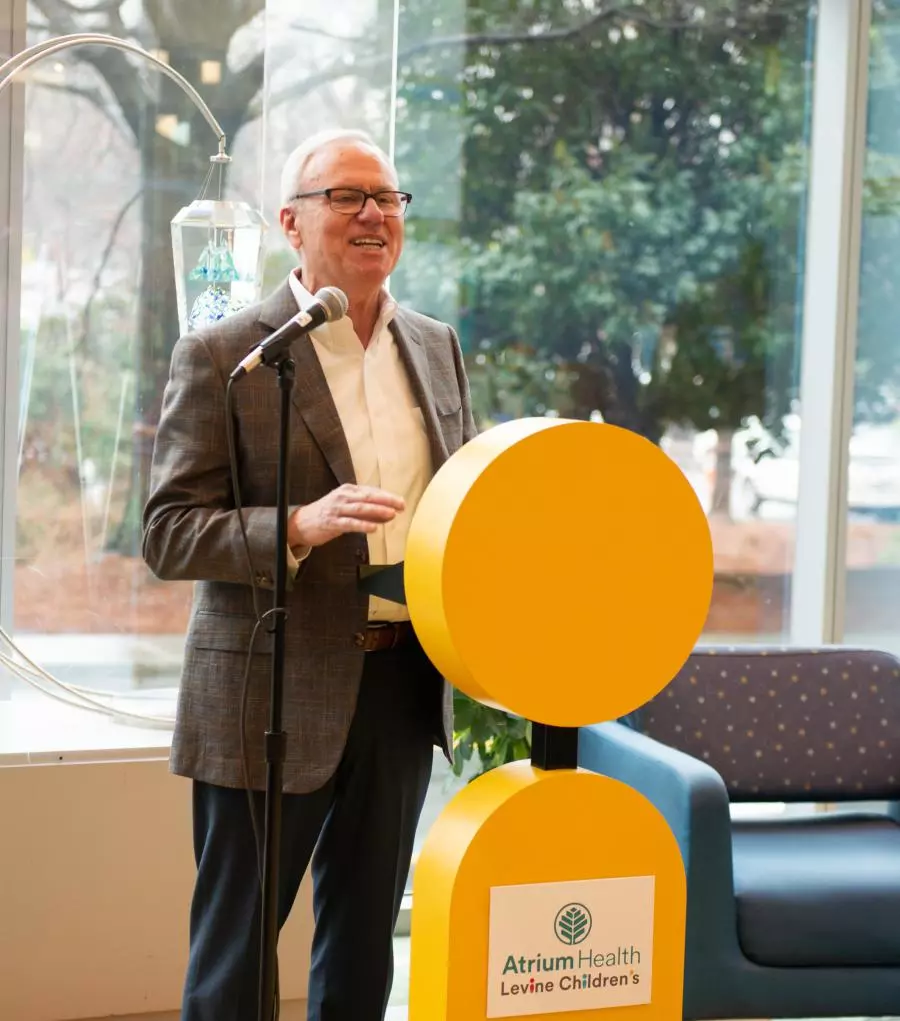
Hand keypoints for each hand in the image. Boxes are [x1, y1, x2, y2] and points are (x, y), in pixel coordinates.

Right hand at [287, 484, 404, 547]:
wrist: (301, 523)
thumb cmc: (327, 514)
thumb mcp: (347, 508)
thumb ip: (367, 511)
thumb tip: (389, 514)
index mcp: (348, 490)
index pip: (371, 491)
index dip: (387, 496)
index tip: (401, 502)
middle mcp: (343, 497)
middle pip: (368, 497)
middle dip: (386, 501)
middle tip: (400, 505)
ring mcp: (336, 509)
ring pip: (360, 508)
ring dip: (377, 510)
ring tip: (391, 514)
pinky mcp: (332, 523)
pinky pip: (350, 523)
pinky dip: (363, 525)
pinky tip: (374, 528)